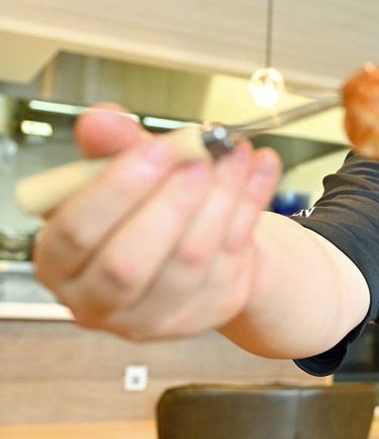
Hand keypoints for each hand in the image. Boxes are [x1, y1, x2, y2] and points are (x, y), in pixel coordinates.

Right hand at [32, 104, 281, 340]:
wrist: (200, 242)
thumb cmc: (144, 207)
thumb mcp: (121, 172)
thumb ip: (109, 146)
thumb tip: (103, 120)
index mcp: (58, 263)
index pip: (75, 233)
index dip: (117, 189)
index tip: (156, 149)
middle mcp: (98, 301)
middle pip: (127, 264)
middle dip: (169, 205)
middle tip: (199, 161)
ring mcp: (153, 318)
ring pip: (188, 261)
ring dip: (218, 199)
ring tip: (234, 154)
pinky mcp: (205, 313)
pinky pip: (232, 258)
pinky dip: (250, 206)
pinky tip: (260, 169)